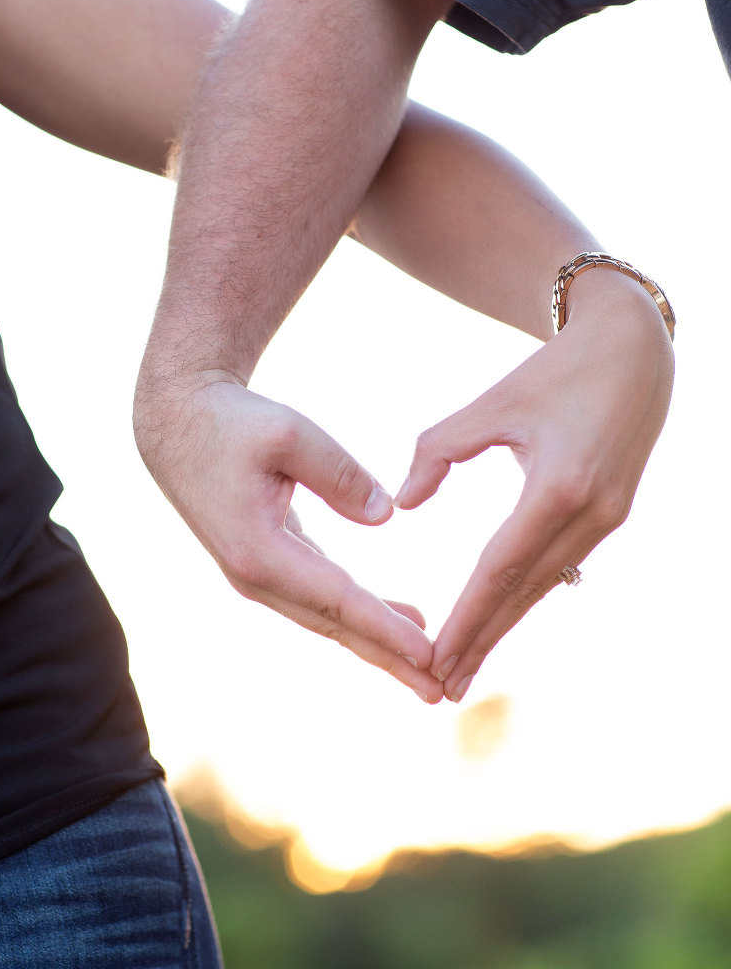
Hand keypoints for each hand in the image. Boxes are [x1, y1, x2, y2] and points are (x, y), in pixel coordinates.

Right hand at [134, 370, 442, 701]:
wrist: (178, 423)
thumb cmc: (233, 423)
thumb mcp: (290, 434)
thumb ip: (340, 474)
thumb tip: (385, 516)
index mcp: (259, 550)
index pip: (336, 598)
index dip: (385, 628)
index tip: (428, 655)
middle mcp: (256, 576)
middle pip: (333, 625)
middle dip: (388, 659)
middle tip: (439, 691)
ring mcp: (257, 575)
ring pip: (327, 618)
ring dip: (376, 643)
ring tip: (428, 666)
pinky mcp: (265, 564)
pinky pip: (319, 599)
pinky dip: (357, 615)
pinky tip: (393, 620)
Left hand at [394, 274, 674, 702]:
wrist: (633, 350)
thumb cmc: (553, 371)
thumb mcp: (492, 403)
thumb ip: (440, 450)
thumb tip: (405, 504)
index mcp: (559, 487)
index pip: (500, 569)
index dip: (467, 618)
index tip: (436, 658)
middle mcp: (590, 514)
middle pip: (523, 592)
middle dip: (482, 641)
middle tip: (443, 687)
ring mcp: (608, 519)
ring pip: (544, 584)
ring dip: (505, 625)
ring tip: (468, 666)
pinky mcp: (612, 514)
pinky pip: (561, 564)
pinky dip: (528, 594)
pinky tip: (505, 616)